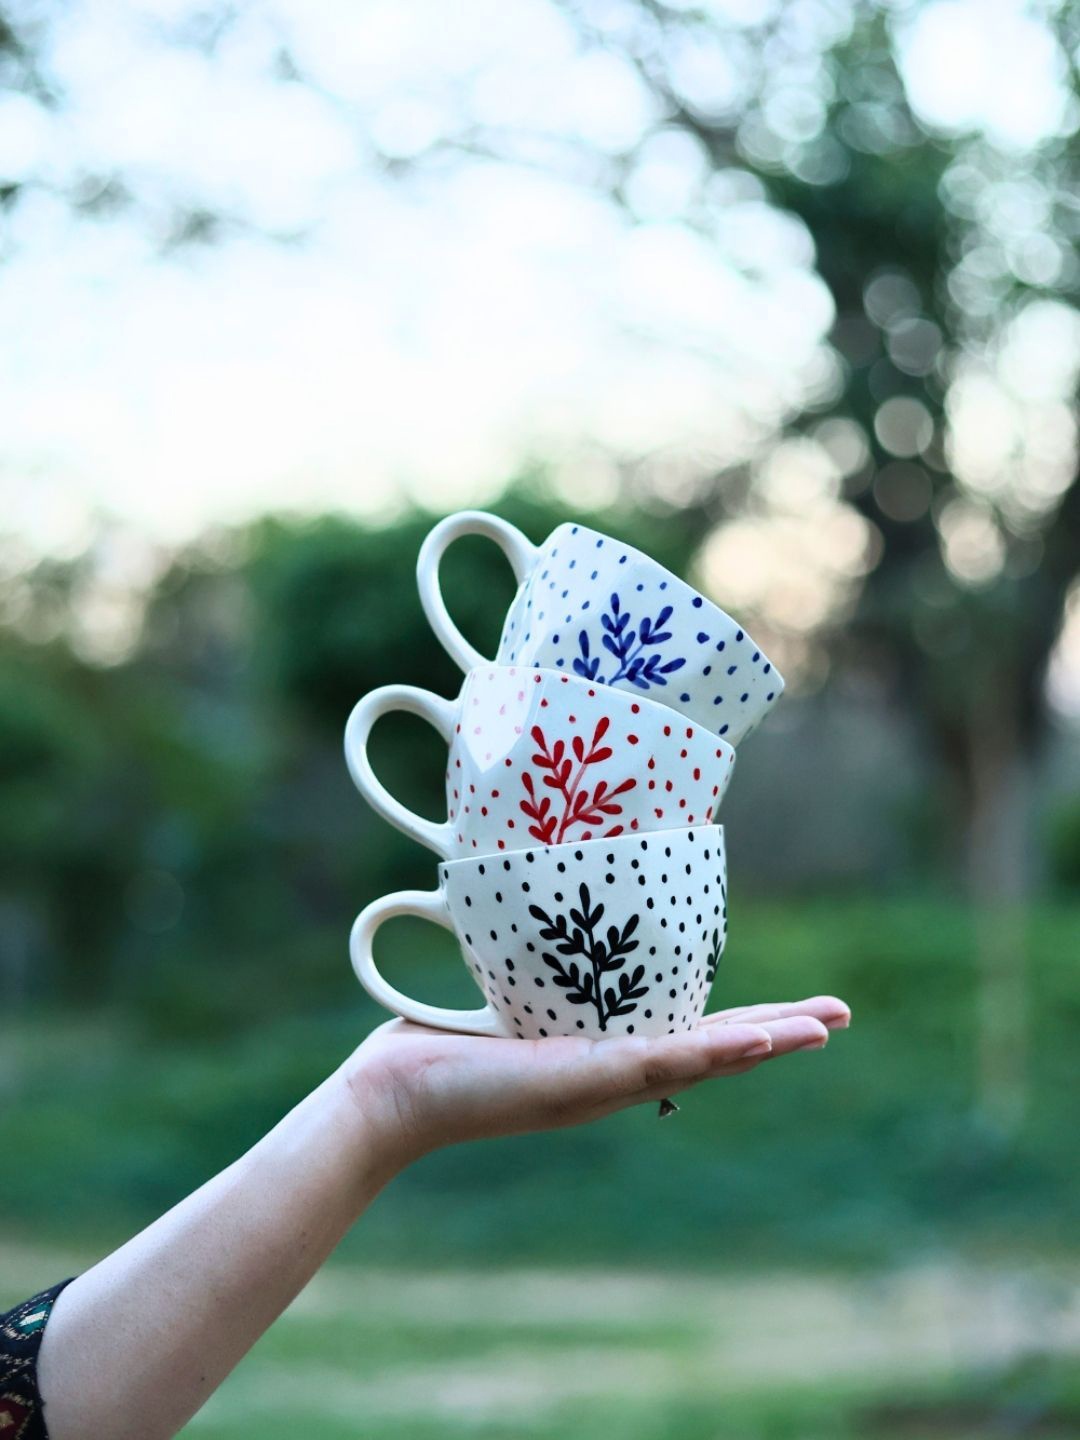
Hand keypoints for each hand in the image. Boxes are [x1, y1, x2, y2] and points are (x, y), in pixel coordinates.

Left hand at [341, 995, 849, 1168]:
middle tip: (841, 1017)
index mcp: (604, 1055)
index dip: (748, 1020)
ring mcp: (603, 1083)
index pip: (691, 1034)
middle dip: (781, 1033)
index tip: (800, 1009)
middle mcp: (614, 1076)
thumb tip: (536, 899)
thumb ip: (531, 964)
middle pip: (716, 1053)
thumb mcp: (505, 996)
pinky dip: (714, 1052)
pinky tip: (758, 1040)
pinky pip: (659, 1064)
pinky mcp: (581, 1082)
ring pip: (703, 1060)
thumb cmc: (437, 1045)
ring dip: (766, 1041)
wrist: (393, 1091)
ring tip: (822, 1027)